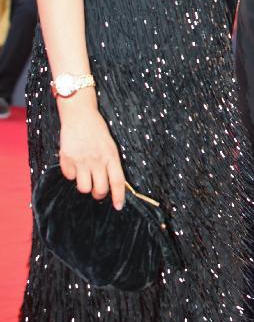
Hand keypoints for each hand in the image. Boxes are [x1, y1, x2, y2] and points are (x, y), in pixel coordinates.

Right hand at [58, 91, 125, 209]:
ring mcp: (81, 160)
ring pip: (83, 188)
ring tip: (85, 175)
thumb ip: (110, 162)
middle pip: (100, 190)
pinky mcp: (66, 159)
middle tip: (98, 190)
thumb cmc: (97, 130)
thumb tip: (112, 183)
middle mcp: (97, 160)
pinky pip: (69, 177)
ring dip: (85, 185)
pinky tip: (75, 163)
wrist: (79, 115)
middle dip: (100, 194)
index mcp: (111, 155)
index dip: (118, 197)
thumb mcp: (110, 144)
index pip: (117, 181)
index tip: (118, 206)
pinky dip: (72, 174)